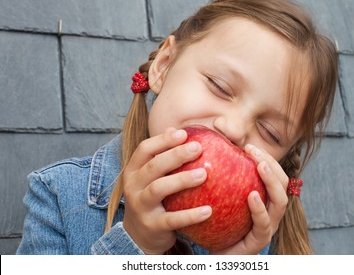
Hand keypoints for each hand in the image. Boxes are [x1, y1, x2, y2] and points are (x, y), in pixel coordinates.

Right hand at [122, 127, 211, 254]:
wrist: (138, 235)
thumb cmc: (152, 198)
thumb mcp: (151, 177)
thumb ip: (162, 155)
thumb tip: (178, 129)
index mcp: (133, 170)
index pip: (144, 149)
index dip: (163, 140)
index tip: (183, 134)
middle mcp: (133, 186)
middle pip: (153, 166)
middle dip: (175, 155)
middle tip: (198, 148)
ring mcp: (140, 206)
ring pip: (159, 189)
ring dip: (181, 180)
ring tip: (203, 174)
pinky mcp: (151, 226)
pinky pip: (172, 219)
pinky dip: (190, 215)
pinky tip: (208, 210)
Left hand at [211, 144, 287, 254]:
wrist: (215, 254)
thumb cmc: (218, 223)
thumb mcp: (220, 197)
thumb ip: (219, 176)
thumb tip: (208, 149)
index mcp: (265, 199)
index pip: (274, 174)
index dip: (266, 158)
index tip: (248, 146)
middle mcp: (270, 211)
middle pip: (282, 183)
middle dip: (271, 164)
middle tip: (253, 151)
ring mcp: (268, 226)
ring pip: (280, 202)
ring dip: (271, 181)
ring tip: (260, 166)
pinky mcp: (260, 240)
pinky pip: (264, 224)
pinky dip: (260, 209)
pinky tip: (252, 196)